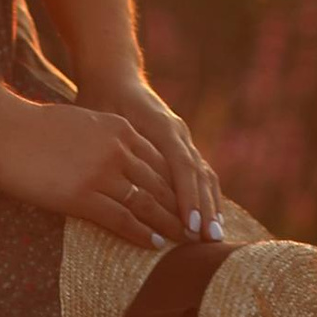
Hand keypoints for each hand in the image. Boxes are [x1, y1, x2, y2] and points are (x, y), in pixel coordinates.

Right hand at [0, 94, 192, 251]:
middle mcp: (117, 149)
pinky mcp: (83, 195)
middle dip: (180, 208)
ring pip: (147, 203)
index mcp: (119, 129)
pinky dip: (142, 233)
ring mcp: (101, 173)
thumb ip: (105, 138)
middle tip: (196, 229)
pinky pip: (121, 218)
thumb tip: (116, 157)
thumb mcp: (82, 122)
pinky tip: (154, 244)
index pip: (160, 161)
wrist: (4, 130)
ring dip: (168, 224)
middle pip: (160, 183)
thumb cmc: (35, 128)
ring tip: (182, 241)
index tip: (188, 202)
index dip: (177, 185)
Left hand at [94, 71, 227, 245]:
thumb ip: (114, 145)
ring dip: (210, 206)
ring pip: (204, 175)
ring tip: (214, 238)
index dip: (187, 196)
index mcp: (161, 125)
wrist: (113, 75)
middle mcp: (178, 132)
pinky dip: (208, 197)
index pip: (182, 165)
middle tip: (209, 240)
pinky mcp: (181, 146)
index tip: (190, 224)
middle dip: (205, 208)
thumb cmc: (102, 98)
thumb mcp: (104, 118)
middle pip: (199, 174)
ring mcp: (183, 139)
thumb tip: (115, 177)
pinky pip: (201, 174)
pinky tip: (210, 220)